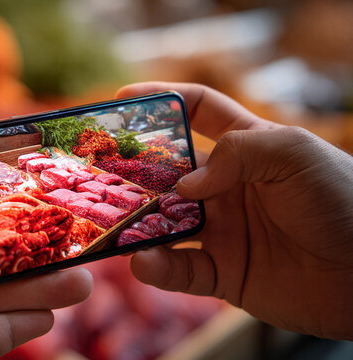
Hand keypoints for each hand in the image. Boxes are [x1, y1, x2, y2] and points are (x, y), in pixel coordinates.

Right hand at [117, 82, 352, 339]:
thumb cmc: (343, 199)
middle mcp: (227, 187)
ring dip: (138, 223)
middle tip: (98, 169)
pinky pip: (181, 271)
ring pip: (165, 224)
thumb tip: (185, 185)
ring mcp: (222, 231)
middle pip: (168, 172)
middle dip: (134, 169)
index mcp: (247, 148)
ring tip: (112, 221)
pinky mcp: (223, 273)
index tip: (124, 98)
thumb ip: (237, 153)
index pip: (199, 112)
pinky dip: (159, 268)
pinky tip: (144, 261)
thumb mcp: (295, 154)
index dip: (162, 100)